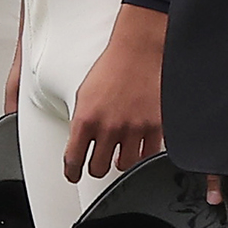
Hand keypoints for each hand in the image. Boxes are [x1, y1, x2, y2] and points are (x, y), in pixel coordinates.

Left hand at [64, 5, 166, 182]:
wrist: (138, 52)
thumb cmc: (111, 67)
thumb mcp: (84, 93)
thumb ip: (83, 120)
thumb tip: (80, 142)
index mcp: (85, 119)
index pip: (73, 158)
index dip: (72, 172)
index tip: (73, 176)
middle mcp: (109, 127)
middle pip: (99, 169)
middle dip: (97, 168)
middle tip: (98, 164)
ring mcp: (133, 129)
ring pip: (125, 165)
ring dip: (121, 161)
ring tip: (120, 153)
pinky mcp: (155, 127)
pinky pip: (149, 154)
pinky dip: (143, 153)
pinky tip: (140, 147)